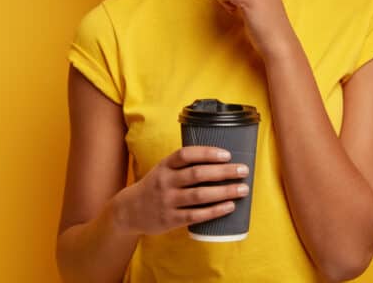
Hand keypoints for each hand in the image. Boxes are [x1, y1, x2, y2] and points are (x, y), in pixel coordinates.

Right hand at [112, 146, 249, 235]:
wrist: (129, 211)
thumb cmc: (156, 186)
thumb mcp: (164, 169)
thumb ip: (186, 164)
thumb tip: (222, 159)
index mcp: (165, 166)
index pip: (186, 155)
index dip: (207, 153)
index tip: (227, 154)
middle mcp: (165, 182)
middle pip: (197, 174)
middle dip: (224, 172)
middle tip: (243, 171)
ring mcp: (167, 201)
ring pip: (199, 195)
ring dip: (224, 191)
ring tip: (243, 189)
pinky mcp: (170, 219)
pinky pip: (196, 215)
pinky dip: (215, 211)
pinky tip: (230, 206)